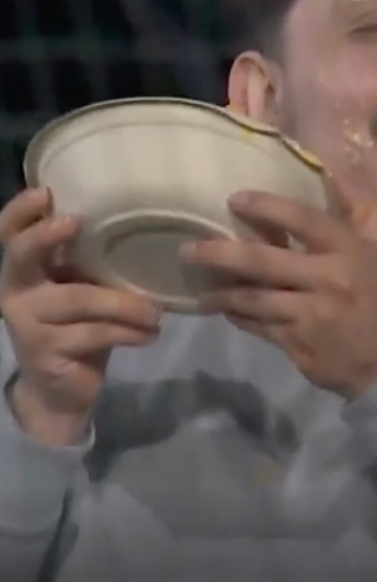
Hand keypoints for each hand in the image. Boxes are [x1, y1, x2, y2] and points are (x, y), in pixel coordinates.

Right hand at [0, 188, 160, 444]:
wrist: (63, 389)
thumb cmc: (79, 326)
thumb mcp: (83, 290)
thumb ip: (91, 264)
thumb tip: (141, 224)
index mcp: (26, 270)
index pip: (10, 234)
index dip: (20, 212)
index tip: (45, 192)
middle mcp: (16, 291)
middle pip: (22, 256)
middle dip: (45, 236)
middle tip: (75, 220)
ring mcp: (26, 322)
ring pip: (80, 299)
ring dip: (126, 304)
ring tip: (156, 314)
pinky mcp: (44, 351)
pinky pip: (95, 333)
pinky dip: (129, 332)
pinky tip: (150, 335)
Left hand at [180, 178, 376, 399]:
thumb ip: (359, 209)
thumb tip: (334, 170)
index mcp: (348, 252)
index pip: (303, 220)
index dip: (266, 207)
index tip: (234, 200)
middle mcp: (328, 280)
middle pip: (263, 262)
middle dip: (220, 254)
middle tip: (189, 249)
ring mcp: (310, 315)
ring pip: (253, 299)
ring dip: (221, 292)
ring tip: (200, 287)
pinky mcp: (297, 344)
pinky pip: (257, 326)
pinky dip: (238, 316)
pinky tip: (226, 309)